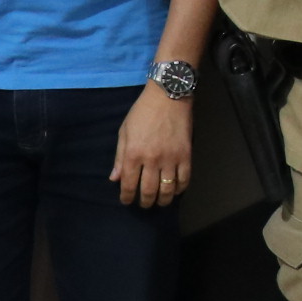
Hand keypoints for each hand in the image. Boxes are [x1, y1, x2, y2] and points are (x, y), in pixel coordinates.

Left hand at [110, 85, 193, 207]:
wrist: (168, 96)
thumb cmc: (142, 112)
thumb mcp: (125, 131)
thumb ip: (120, 156)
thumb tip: (115, 178)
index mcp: (134, 153)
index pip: (129, 184)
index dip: (127, 196)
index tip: (127, 201)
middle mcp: (152, 159)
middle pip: (149, 191)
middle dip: (145, 202)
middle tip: (144, 204)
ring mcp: (171, 158)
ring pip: (167, 189)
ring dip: (162, 200)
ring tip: (159, 202)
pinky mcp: (186, 155)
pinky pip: (184, 179)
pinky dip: (179, 189)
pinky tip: (174, 190)